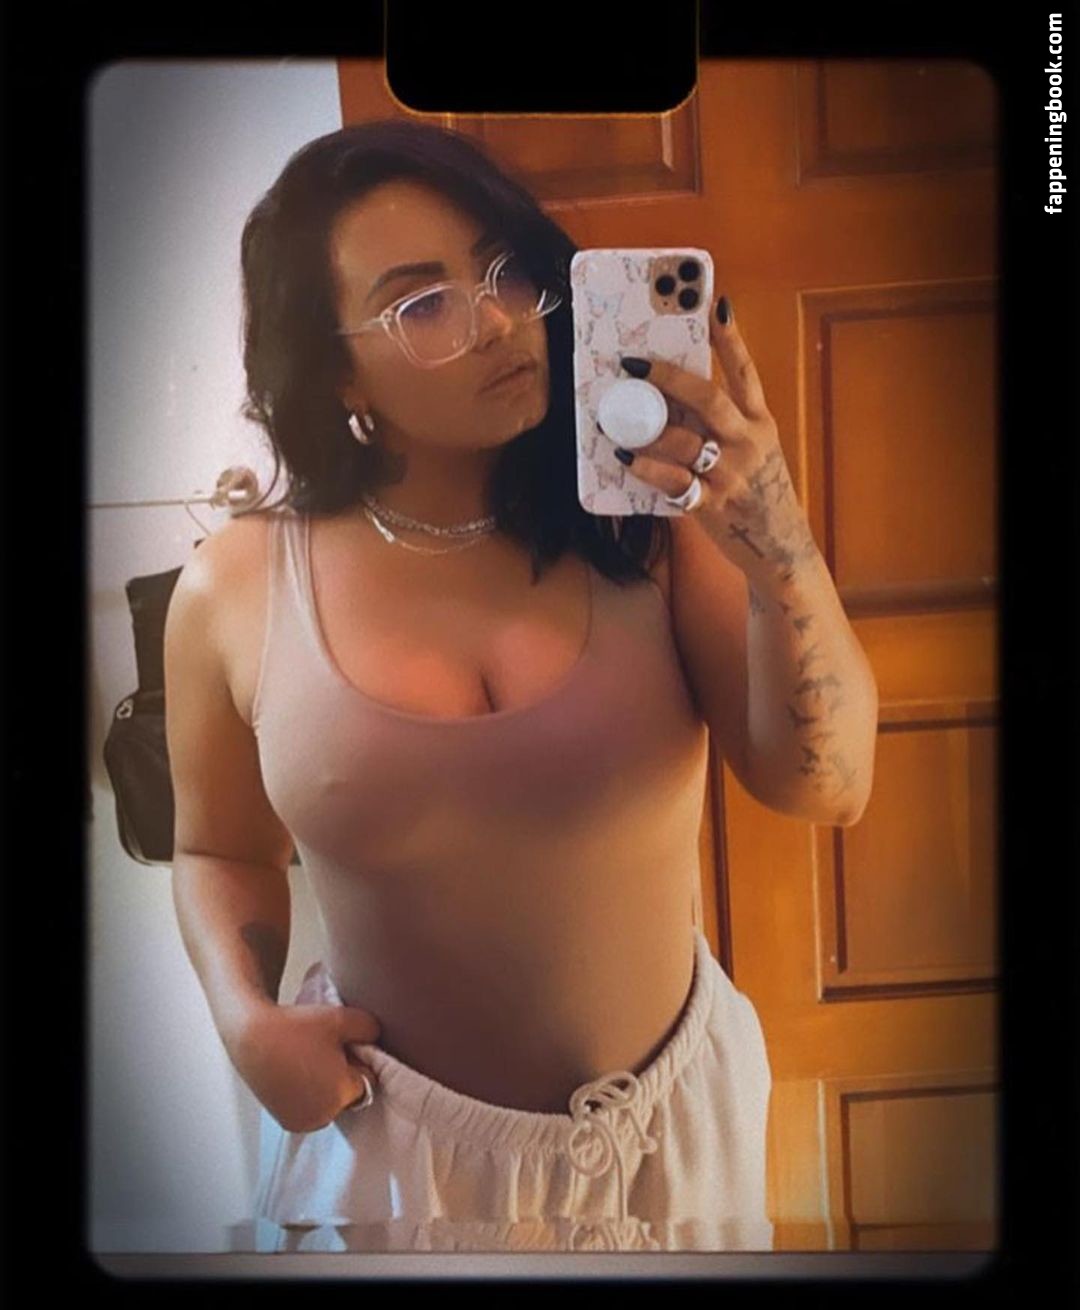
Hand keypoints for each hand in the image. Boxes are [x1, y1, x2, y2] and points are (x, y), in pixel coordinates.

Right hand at [227, 1000, 381, 1133]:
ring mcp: (302, 1122)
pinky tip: (297, 1072)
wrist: (251, 1035)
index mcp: (341, 1094)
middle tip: (323, 1052)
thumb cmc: (296, 1027)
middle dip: (342, 1076)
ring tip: (308, 1061)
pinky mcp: (286, 1123)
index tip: (341, 1046)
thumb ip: (371, 1029)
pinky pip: (311, 1110)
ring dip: (326, 1088)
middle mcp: (323, 1116)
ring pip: (330, 1104)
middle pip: (349, 1095)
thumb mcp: (342, 1018)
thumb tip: (377, 1041)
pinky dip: (309, 1096)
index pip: (367, 1080)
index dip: (357, 1060)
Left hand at [613, 296, 820, 585]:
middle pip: (708, 399)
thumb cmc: (756, 492)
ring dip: (644, 429)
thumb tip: (670, 397)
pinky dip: (646, 469)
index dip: (730, 338)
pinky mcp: (713, 505)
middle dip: (668, 378)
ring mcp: (731, 475)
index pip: (745, 372)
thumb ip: (722, 424)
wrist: (779, 546)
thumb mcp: (753, 450)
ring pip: (684, 441)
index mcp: (760, 422)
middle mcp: (749, 443)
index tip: (713, 304)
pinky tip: (624, 459)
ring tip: (613, 420)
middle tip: (633, 363)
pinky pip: (674, 483)